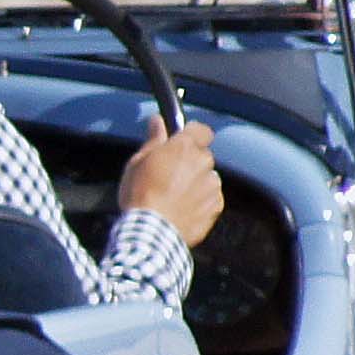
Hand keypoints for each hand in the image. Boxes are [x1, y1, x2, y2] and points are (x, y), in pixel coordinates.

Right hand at [120, 117, 222, 246]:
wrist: (151, 232)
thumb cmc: (141, 196)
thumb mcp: (138, 163)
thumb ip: (154, 140)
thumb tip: (157, 122)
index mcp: (184, 147)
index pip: (201, 130)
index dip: (193, 135)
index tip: (184, 141)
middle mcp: (203, 162)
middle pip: (202, 155)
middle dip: (190, 163)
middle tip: (170, 175)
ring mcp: (211, 185)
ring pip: (207, 177)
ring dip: (196, 183)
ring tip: (174, 197)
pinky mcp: (216, 206)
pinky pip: (212, 198)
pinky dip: (201, 201)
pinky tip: (182, 209)